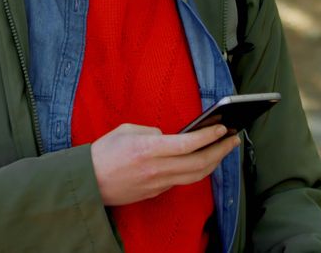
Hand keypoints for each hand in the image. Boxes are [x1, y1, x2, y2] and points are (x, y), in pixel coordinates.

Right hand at [89, 123, 239, 205]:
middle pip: (198, 163)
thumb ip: (152, 131)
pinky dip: (196, 170)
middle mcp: (156, 169)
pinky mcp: (156, 192)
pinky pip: (181, 180)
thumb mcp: (126, 130)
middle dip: (220, 151)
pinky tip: (203, 160)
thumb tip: (170, 136)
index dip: (208, 137)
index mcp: (147, 150)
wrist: (88, 182)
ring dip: (214, 162)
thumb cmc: (104, 152)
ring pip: (195, 176)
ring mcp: (157, 184)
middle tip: (233, 139)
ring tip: (224, 149)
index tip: (222, 128)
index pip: (187, 145)